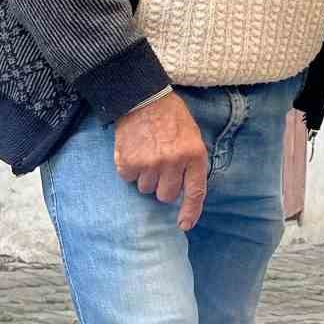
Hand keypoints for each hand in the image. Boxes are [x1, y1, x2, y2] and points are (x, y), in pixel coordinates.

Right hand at [114, 92, 208, 230]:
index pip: (195, 192)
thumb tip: (184, 191)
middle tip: (160, 168)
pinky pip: (129, 179)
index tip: (183, 226)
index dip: (189, 212)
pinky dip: (130, 169)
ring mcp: (151, 164)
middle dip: (162, 187)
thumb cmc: (171, 118)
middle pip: (166, 195)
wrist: (143, 98)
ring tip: (147, 154)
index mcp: (194, 156)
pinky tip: (134, 152)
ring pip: (146, 189)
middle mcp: (174, 162)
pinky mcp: (129, 162)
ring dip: (145, 177)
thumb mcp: (192, 137)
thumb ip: (191, 163)